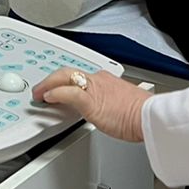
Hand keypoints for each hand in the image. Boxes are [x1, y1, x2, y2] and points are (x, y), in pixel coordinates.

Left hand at [33, 68, 150, 141]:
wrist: (149, 116)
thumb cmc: (140, 114)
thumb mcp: (121, 103)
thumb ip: (109, 103)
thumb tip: (106, 111)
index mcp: (104, 80)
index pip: (78, 75)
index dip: (62, 80)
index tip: (56, 87)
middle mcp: (97, 80)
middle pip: (67, 72)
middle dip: (50, 79)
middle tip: (40, 88)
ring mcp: (94, 89)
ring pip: (64, 77)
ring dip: (47, 85)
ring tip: (39, 94)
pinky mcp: (92, 101)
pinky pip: (69, 93)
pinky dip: (56, 93)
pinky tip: (48, 98)